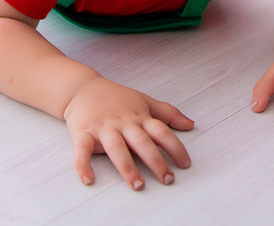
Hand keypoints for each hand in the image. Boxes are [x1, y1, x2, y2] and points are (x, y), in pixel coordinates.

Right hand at [62, 76, 193, 189]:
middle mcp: (123, 123)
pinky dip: (83, 165)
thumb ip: (168, 113)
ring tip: (138, 185)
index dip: (175, 147)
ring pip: (117, 149)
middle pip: (142, 143)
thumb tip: (191, 124)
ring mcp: (103, 128)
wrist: (83, 88)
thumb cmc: (116, 98)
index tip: (186, 164)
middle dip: (156, 161)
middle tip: (168, 180)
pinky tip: (88, 180)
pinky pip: (82, 150)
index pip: (161, 132)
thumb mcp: (144, 101)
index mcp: (139, 117)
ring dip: (127, 168)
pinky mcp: (83, 133)